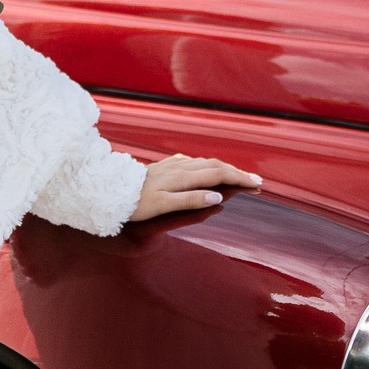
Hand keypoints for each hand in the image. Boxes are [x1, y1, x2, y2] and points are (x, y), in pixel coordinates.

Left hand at [130, 154, 260, 222]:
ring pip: (206, 163)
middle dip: (238, 172)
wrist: (110, 190)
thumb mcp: (163, 206)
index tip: (257, 184)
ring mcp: (172, 165)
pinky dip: (208, 165)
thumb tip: (217, 197)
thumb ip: (191, 201)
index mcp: (183, 177)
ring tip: (238, 175)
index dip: (240, 178)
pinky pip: (193, 162)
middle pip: (216, 166)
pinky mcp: (165, 166)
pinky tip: (206, 168)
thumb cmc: (135, 203)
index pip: (219, 175)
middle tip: (256, 181)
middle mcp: (180, 167)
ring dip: (225, 168)